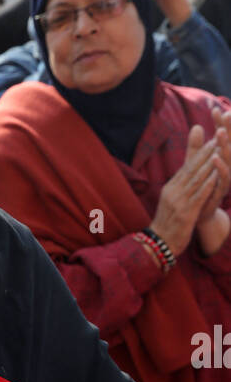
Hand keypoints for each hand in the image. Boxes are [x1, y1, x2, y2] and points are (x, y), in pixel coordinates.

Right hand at [150, 123, 221, 254]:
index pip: (187, 166)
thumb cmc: (169, 222)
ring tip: (221, 150)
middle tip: (220, 137)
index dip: (201, 151)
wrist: (160, 244)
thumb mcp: (172, 201)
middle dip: (207, 152)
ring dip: (210, 164)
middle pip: (192, 168)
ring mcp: (179, 202)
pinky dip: (209, 184)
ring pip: (197, 179)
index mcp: (171, 187)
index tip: (213, 139)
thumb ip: (181, 185)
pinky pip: (199, 196)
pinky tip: (217, 175)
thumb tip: (187, 171)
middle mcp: (174, 192)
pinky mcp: (186, 214)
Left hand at [196, 103, 230, 219]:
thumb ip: (196, 146)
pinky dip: (220, 166)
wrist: (200, 212)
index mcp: (221, 156)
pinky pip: (224, 176)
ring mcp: (226, 176)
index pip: (223, 136)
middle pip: (230, 143)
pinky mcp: (222, 188)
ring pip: (229, 157)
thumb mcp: (196, 163)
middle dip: (229, 129)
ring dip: (225, 144)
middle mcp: (227, 164)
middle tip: (226, 113)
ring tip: (219, 132)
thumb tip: (197, 126)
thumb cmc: (200, 185)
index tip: (214, 108)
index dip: (220, 123)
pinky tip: (215, 157)